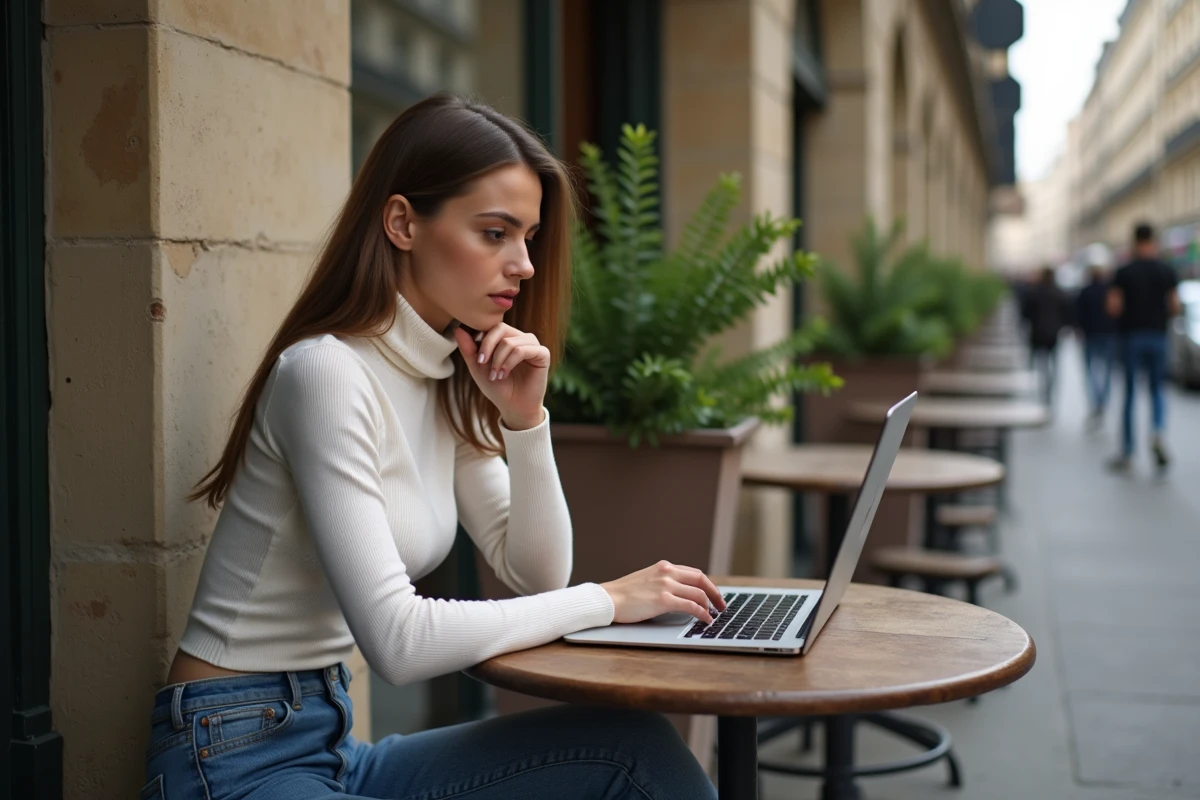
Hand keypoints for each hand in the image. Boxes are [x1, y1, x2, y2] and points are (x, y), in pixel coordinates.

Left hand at [453, 324, 548, 430]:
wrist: (513, 407)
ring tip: (495, 375)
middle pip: (501, 328)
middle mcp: (521, 338)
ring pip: (510, 342)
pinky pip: (523, 350)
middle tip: (482, 364)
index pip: (492, 326)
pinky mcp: (543, 354)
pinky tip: (505, 374)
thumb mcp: (478, 367)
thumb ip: (469, 348)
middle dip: (488, 347)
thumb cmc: (497, 388)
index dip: (482, 340)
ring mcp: (533, 345)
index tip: (477, 360)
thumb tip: (458, 329)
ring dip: (498, 360)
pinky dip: (510, 362)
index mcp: (507, 337)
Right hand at [600, 560, 726, 624]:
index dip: (707, 585)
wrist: (607, 599)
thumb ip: (662, 583)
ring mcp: (666, 585)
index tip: (713, 595)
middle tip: (721, 605)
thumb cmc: (623, 594)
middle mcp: (667, 572)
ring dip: (710, 606)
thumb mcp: (646, 580)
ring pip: (699, 593)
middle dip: (715, 593)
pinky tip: (706, 620)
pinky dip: (702, 614)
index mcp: (663, 567)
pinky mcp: (663, 600)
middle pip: (701, 580)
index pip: (694, 573)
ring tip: (713, 616)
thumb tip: (678, 595)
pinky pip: (691, 606)